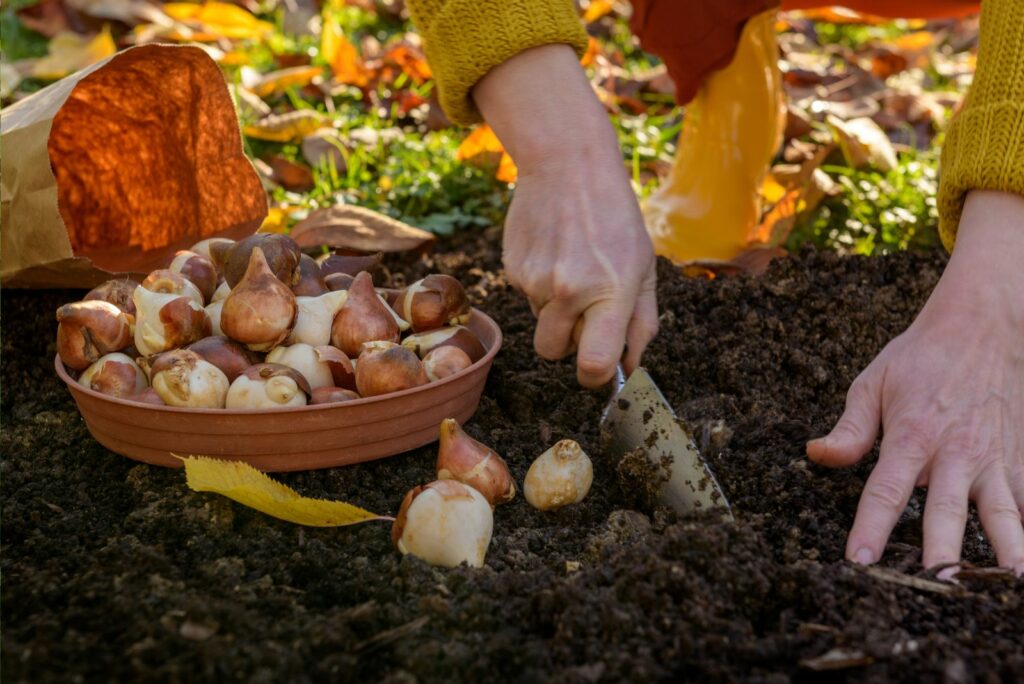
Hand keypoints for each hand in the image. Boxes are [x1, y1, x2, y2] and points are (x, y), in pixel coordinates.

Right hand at [473, 45, 657, 386]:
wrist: (567, 164)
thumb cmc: (615, 217)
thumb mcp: (644, 266)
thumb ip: (642, 323)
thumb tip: (629, 368)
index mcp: (610, 292)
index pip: (594, 365)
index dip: (595, 376)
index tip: (600, 368)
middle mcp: (569, 291)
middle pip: (554, 353)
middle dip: (568, 343)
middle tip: (586, 310)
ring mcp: (535, 281)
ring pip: (541, 323)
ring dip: (556, 309)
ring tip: (572, 265)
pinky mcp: (512, 269)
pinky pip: (527, 297)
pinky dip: (540, 284)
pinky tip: (554, 250)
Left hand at [808, 190, 1023, 574]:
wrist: (985, 323)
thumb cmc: (921, 356)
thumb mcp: (872, 383)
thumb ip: (849, 429)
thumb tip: (816, 455)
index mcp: (912, 435)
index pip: (885, 491)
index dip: (872, 528)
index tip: (860, 562)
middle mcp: (956, 452)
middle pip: (947, 511)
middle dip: (942, 552)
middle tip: (937, 588)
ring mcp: (995, 458)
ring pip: (1004, 513)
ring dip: (1007, 549)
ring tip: (1009, 583)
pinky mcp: (1023, 458)